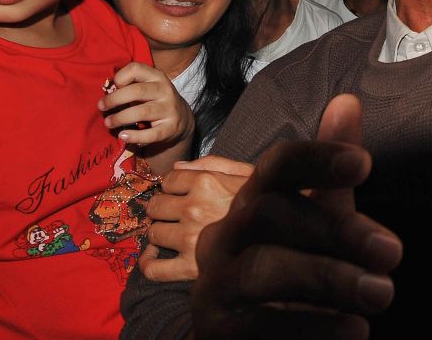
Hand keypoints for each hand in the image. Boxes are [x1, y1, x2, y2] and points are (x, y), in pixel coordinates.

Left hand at [98, 62, 193, 148]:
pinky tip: (123, 136)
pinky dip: (135, 136)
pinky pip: (151, 134)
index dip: (120, 77)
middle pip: (137, 91)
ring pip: (142, 112)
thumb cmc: (154, 100)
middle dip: (114, 99)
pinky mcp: (170, 128)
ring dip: (120, 118)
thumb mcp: (148, 87)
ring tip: (108, 123)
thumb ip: (130, 86)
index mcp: (156, 76)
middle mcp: (165, 90)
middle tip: (101, 107)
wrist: (181, 119)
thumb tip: (106, 92)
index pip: (136, 69)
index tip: (112, 88)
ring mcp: (169, 109)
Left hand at [141, 156, 254, 281]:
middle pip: (155, 206)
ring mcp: (190, 238)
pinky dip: (148, 263)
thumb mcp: (243, 171)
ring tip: (173, 234)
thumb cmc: (265, 199)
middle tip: (174, 215)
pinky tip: (153, 257)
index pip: (168, 181)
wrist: (283, 230)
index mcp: (206, 182)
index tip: (180, 194)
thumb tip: (176, 167)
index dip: (172, 187)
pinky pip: (154, 268)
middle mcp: (194, 208)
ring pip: (154, 233)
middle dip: (162, 209)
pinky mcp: (190, 267)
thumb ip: (210, 163)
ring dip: (159, 233)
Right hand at [193, 94, 401, 339]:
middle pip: (269, 214)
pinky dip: (314, 328)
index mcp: (249, 202)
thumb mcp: (315, 222)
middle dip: (335, 230)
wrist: (246, 339)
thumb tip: (348, 100)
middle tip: (393, 253)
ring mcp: (215, 286)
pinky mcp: (217, 332)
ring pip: (263, 270)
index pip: (275, 166)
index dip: (316, 158)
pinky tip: (354, 331)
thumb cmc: (289, 273)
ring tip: (382, 293)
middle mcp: (224, 237)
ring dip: (329, 279)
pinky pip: (263, 327)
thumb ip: (330, 174)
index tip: (365, 165)